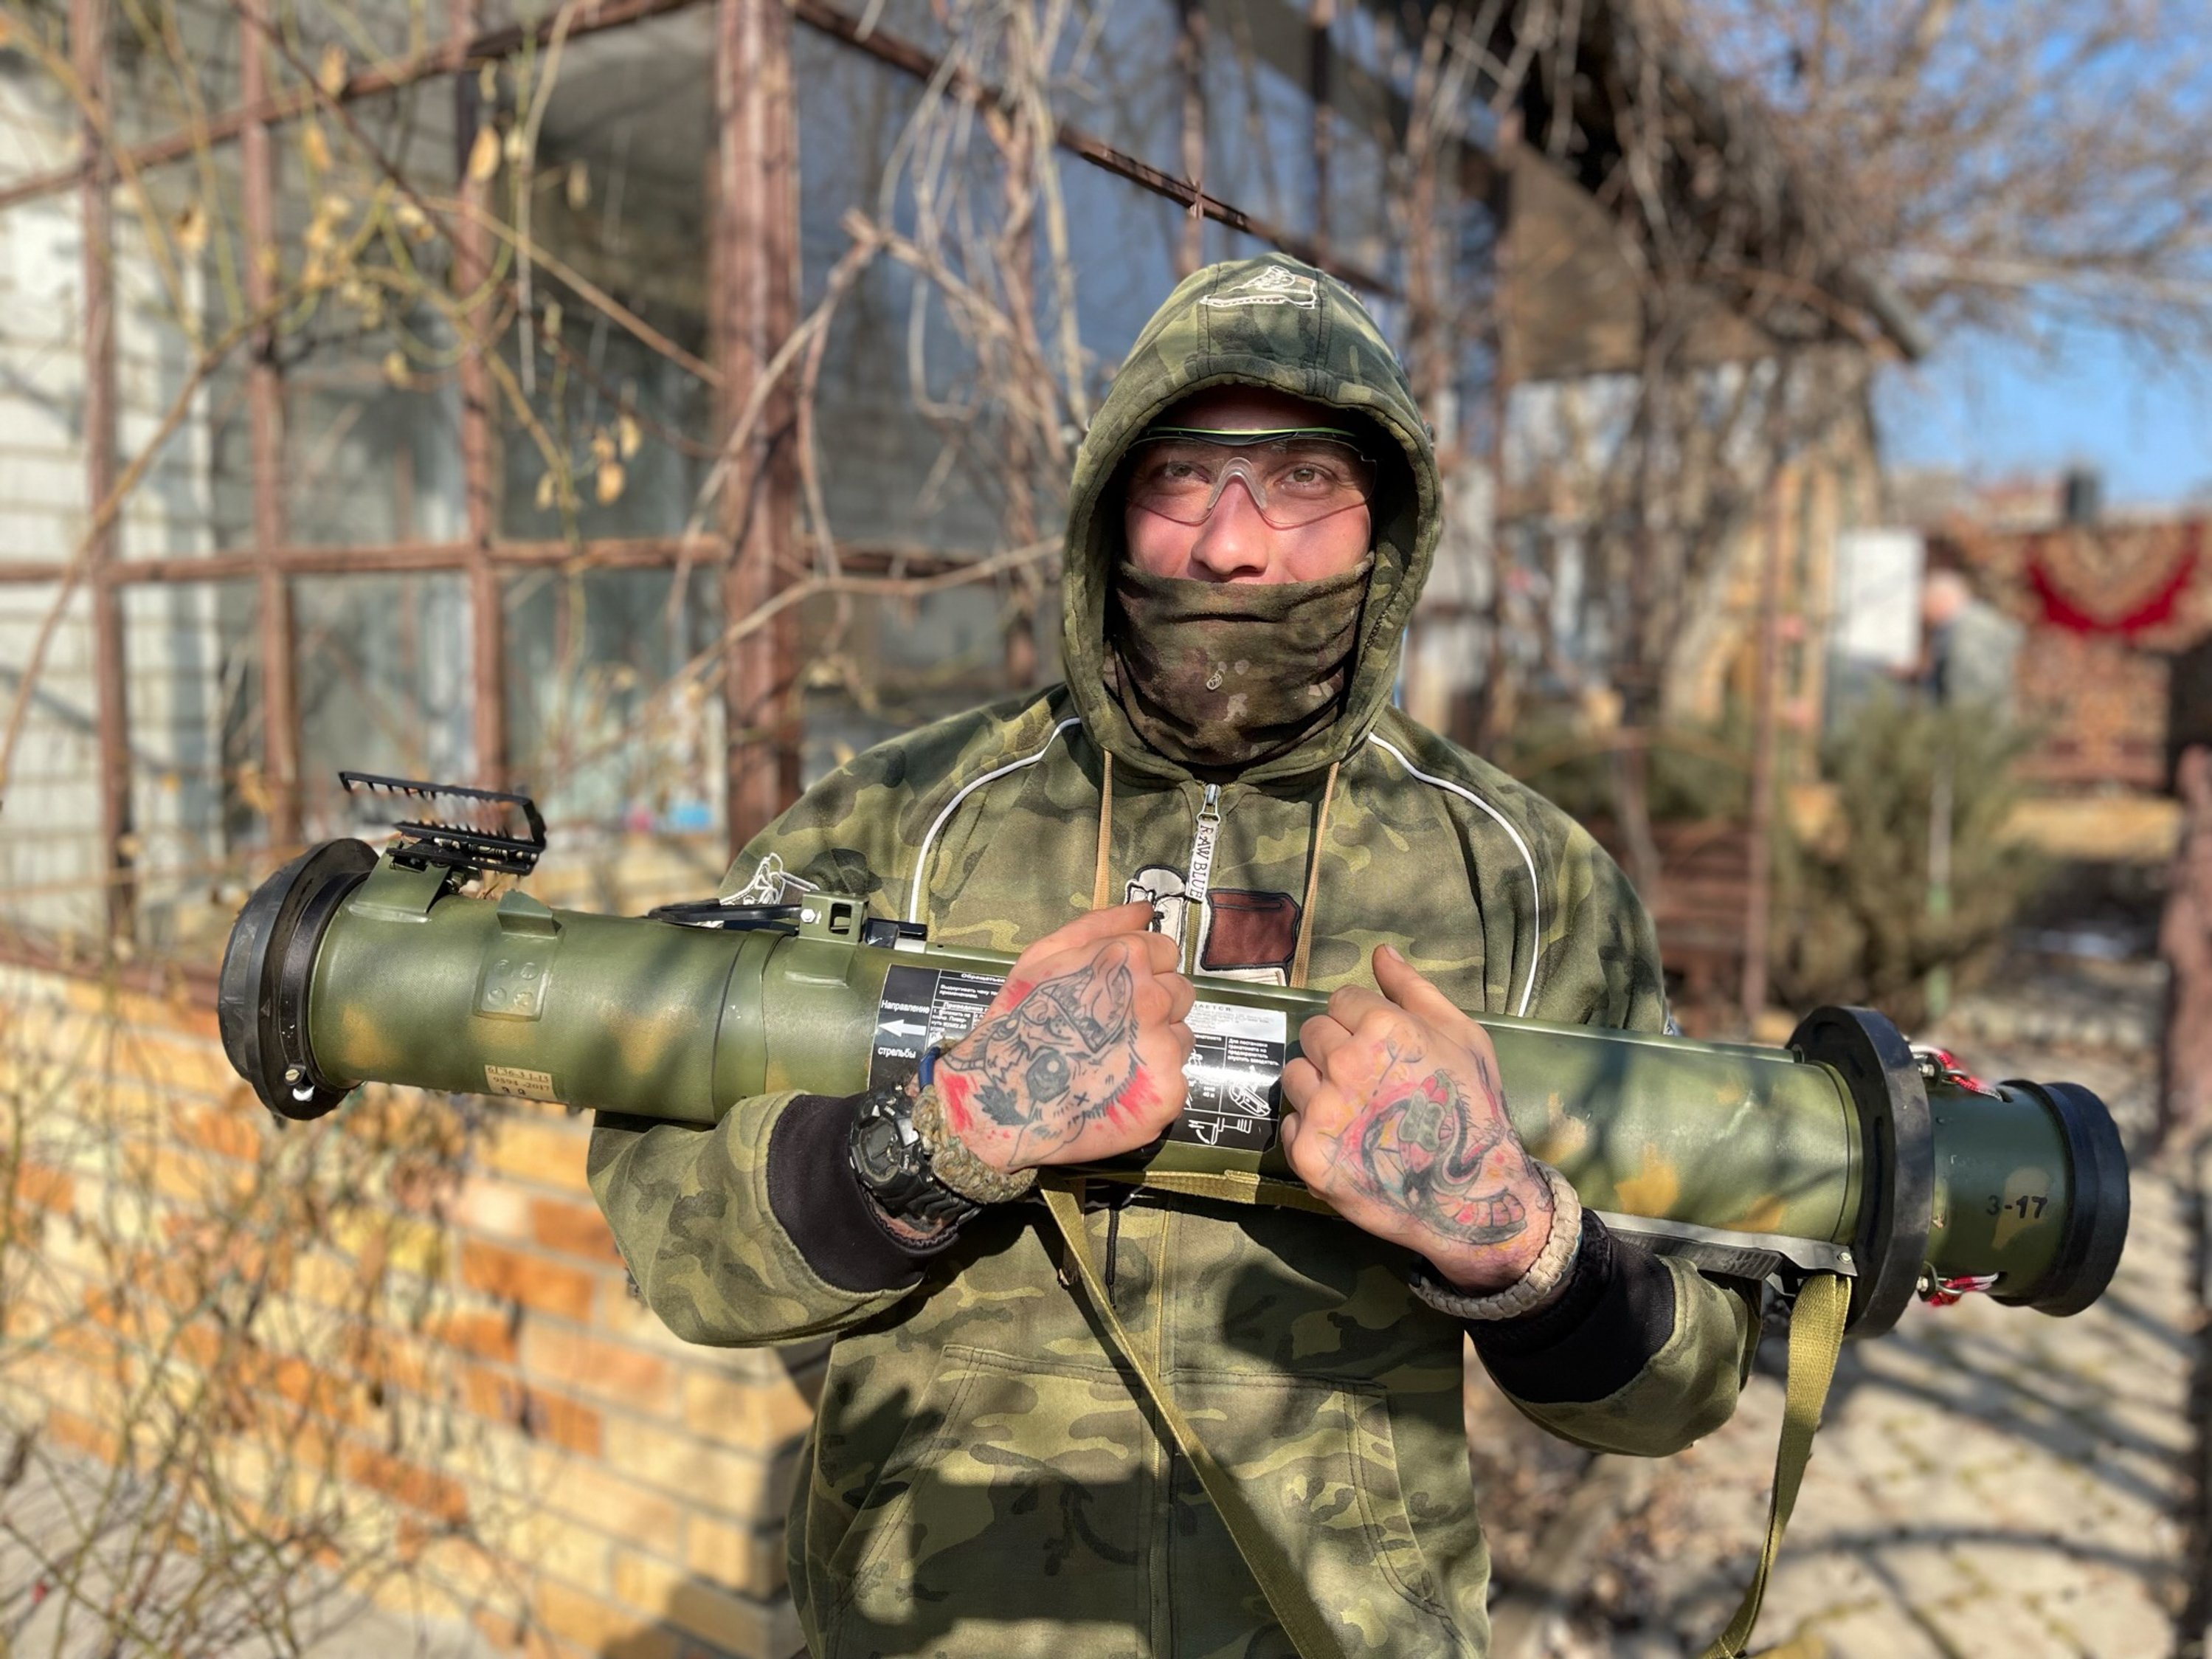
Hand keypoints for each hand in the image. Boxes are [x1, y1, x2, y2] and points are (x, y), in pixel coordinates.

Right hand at [935, 902, 1193, 1172]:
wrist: (1009, 1097)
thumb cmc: (1020, 1020)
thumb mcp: (1043, 956)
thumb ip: (1098, 925)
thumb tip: (1144, 909)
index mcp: (1128, 960)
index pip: (1167, 951)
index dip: (1142, 969)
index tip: (1116, 989)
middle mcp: (1155, 999)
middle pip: (1181, 991)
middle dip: (1155, 1004)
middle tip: (1114, 1026)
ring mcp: (1165, 1047)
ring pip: (1182, 1035)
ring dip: (1158, 1042)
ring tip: (1114, 1057)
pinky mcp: (1169, 1089)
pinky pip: (1175, 1077)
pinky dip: (1152, 1082)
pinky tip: (1118, 1085)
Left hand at [1279, 944, 1553, 1292]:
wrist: (1473, 1196)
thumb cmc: (1473, 1108)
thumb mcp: (1462, 1037)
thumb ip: (1414, 990)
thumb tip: (1380, 952)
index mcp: (1383, 1027)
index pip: (1340, 1001)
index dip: (1361, 1021)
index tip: (1382, 1048)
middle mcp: (1347, 1063)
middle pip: (1312, 1033)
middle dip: (1336, 1049)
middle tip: (1369, 1081)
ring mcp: (1324, 1110)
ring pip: (1295, 1075)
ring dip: (1318, 1087)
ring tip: (1357, 1112)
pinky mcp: (1309, 1154)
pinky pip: (1290, 1124)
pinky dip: (1311, 1132)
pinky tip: (1347, 1143)